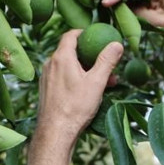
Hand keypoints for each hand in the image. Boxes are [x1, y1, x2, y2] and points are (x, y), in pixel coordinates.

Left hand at [35, 30, 122, 149]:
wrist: (55, 132)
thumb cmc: (76, 107)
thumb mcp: (97, 82)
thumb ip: (107, 60)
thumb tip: (117, 44)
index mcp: (61, 58)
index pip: (70, 35)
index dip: (84, 32)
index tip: (96, 36)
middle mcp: (50, 64)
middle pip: (72, 51)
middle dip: (91, 56)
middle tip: (106, 64)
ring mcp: (47, 78)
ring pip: (69, 66)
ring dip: (86, 70)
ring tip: (104, 82)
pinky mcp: (46, 90)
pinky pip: (63, 77)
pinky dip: (76, 79)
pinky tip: (89, 92)